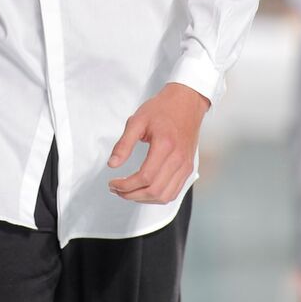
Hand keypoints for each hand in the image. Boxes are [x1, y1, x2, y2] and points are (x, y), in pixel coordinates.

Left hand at [106, 82, 209, 203]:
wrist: (186, 102)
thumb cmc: (162, 109)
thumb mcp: (137, 120)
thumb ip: (124, 144)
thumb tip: (112, 165)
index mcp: (165, 146)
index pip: (145, 177)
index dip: (126, 185)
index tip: (113, 183)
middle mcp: (178, 159)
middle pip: (154, 191)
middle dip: (131, 195)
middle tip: (117, 190)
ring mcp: (185, 166)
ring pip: (165, 196)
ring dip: (144, 199)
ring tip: (128, 192)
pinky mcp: (188, 168)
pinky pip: (174, 191)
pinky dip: (157, 197)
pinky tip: (145, 190)